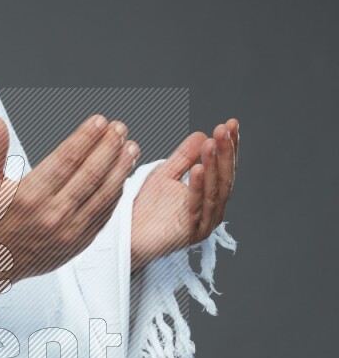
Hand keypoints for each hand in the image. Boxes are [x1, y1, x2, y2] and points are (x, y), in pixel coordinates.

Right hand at [0, 113, 140, 282]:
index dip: (86, 137)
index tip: (99, 121)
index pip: (66, 159)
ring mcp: (68, 231)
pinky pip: (103, 215)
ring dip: (120, 169)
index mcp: (29, 196)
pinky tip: (121, 177)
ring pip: (103, 194)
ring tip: (130, 149)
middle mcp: (51, 214)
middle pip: (90, 174)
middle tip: (119, 130)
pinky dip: (115, 194)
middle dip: (109, 147)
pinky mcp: (78, 243)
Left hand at [130, 119, 238, 271]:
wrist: (125, 235)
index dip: (229, 146)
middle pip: (224, 178)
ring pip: (214, 191)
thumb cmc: (145, 208)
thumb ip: (184, 157)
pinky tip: (198, 169)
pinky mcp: (190, 234)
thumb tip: (202, 134)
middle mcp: (211, 211)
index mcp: (209, 197)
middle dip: (226, 152)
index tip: (231, 123)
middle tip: (225, 129)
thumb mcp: (166, 174)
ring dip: (214, 166)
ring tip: (212, 143)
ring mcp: (203, 223)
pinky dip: (198, 187)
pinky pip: (196, 207)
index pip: (224, 168)